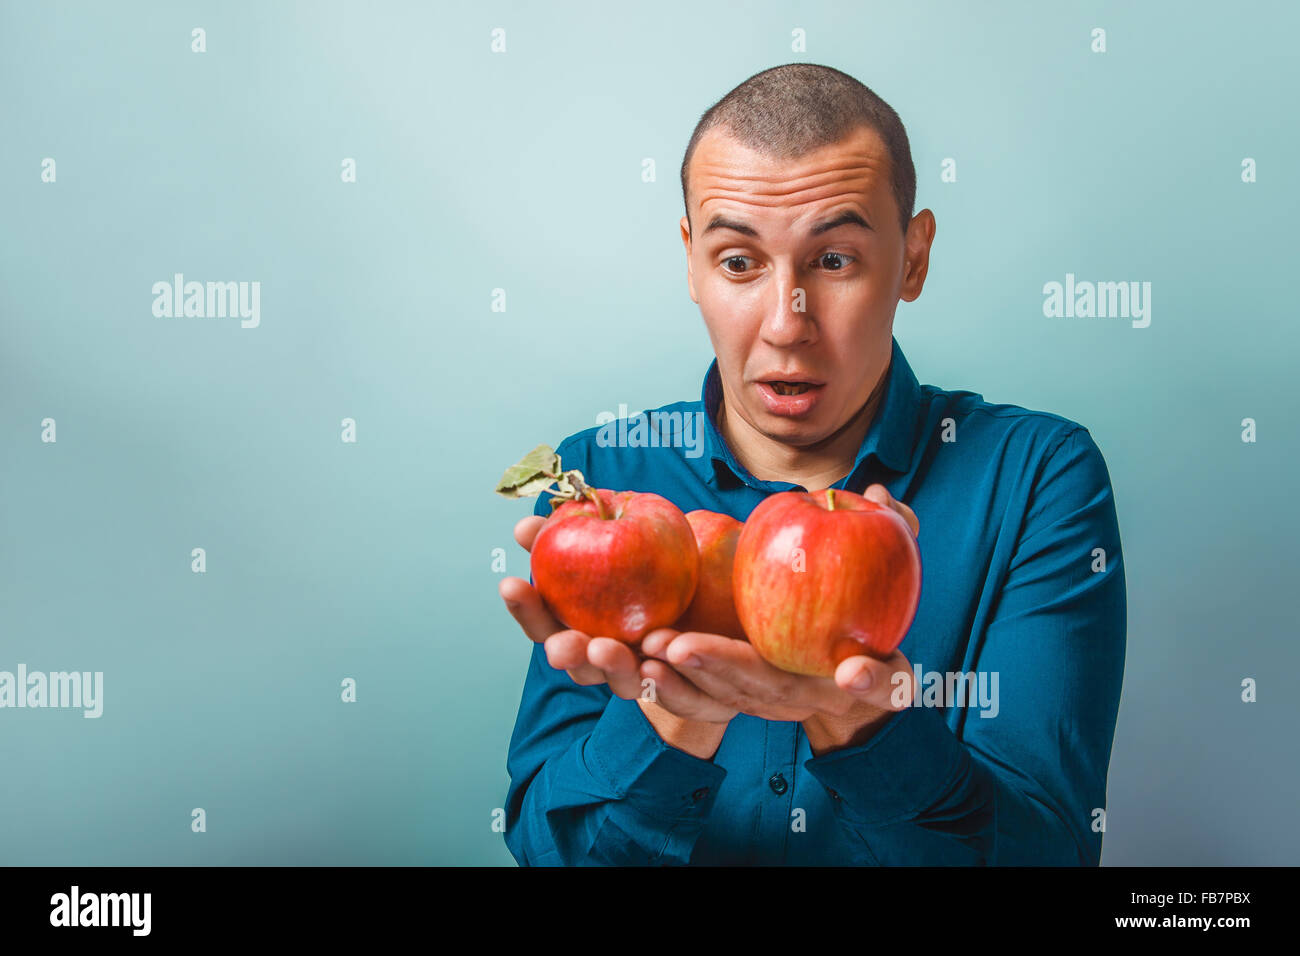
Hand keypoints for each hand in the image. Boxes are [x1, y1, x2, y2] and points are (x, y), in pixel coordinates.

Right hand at [500, 513, 732, 756]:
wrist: (735, 608)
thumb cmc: (670, 572)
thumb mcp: (629, 541)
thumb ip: (580, 530)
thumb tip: (526, 525)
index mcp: (590, 631)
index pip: (548, 626)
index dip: (527, 609)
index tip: (511, 583)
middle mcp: (616, 663)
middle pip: (581, 666)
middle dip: (568, 653)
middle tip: (560, 642)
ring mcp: (654, 681)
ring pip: (627, 684)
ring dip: (613, 667)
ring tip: (605, 647)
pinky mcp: (699, 697)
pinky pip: (683, 697)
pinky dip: (669, 682)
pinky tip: (660, 660)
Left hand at [638, 482, 921, 753]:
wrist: (843, 666)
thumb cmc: (868, 602)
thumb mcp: (894, 570)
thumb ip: (896, 530)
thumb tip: (877, 491)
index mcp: (872, 676)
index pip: (883, 683)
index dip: (874, 680)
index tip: (854, 672)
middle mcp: (819, 698)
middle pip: (774, 690)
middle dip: (727, 668)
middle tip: (683, 648)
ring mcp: (776, 704)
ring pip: (729, 698)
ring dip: (687, 679)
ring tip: (652, 649)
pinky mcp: (741, 699)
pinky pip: (703, 699)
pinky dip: (672, 687)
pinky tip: (640, 660)